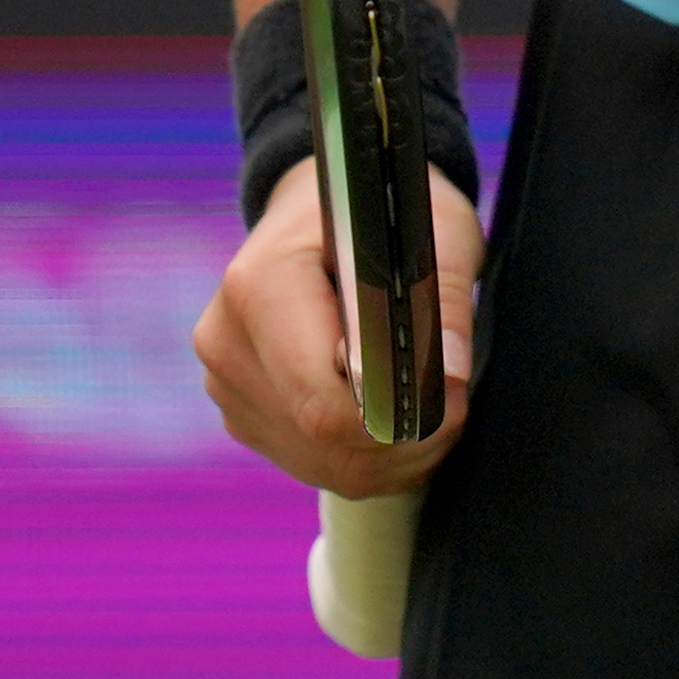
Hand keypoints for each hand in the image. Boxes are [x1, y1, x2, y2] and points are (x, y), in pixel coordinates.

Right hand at [193, 155, 482, 497]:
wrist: (323, 216)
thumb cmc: (382, 214)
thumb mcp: (431, 231)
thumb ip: (441, 301)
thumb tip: (447, 376)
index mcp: (260, 286)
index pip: (324, 400)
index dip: (398, 413)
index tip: (450, 391)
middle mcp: (228, 342)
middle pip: (324, 440)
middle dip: (403, 438)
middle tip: (451, 402)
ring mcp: (227, 384)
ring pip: (324, 463)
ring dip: (391, 454)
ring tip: (428, 405)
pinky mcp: (243, 415)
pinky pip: (316, 465)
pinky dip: (368, 457)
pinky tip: (393, 416)